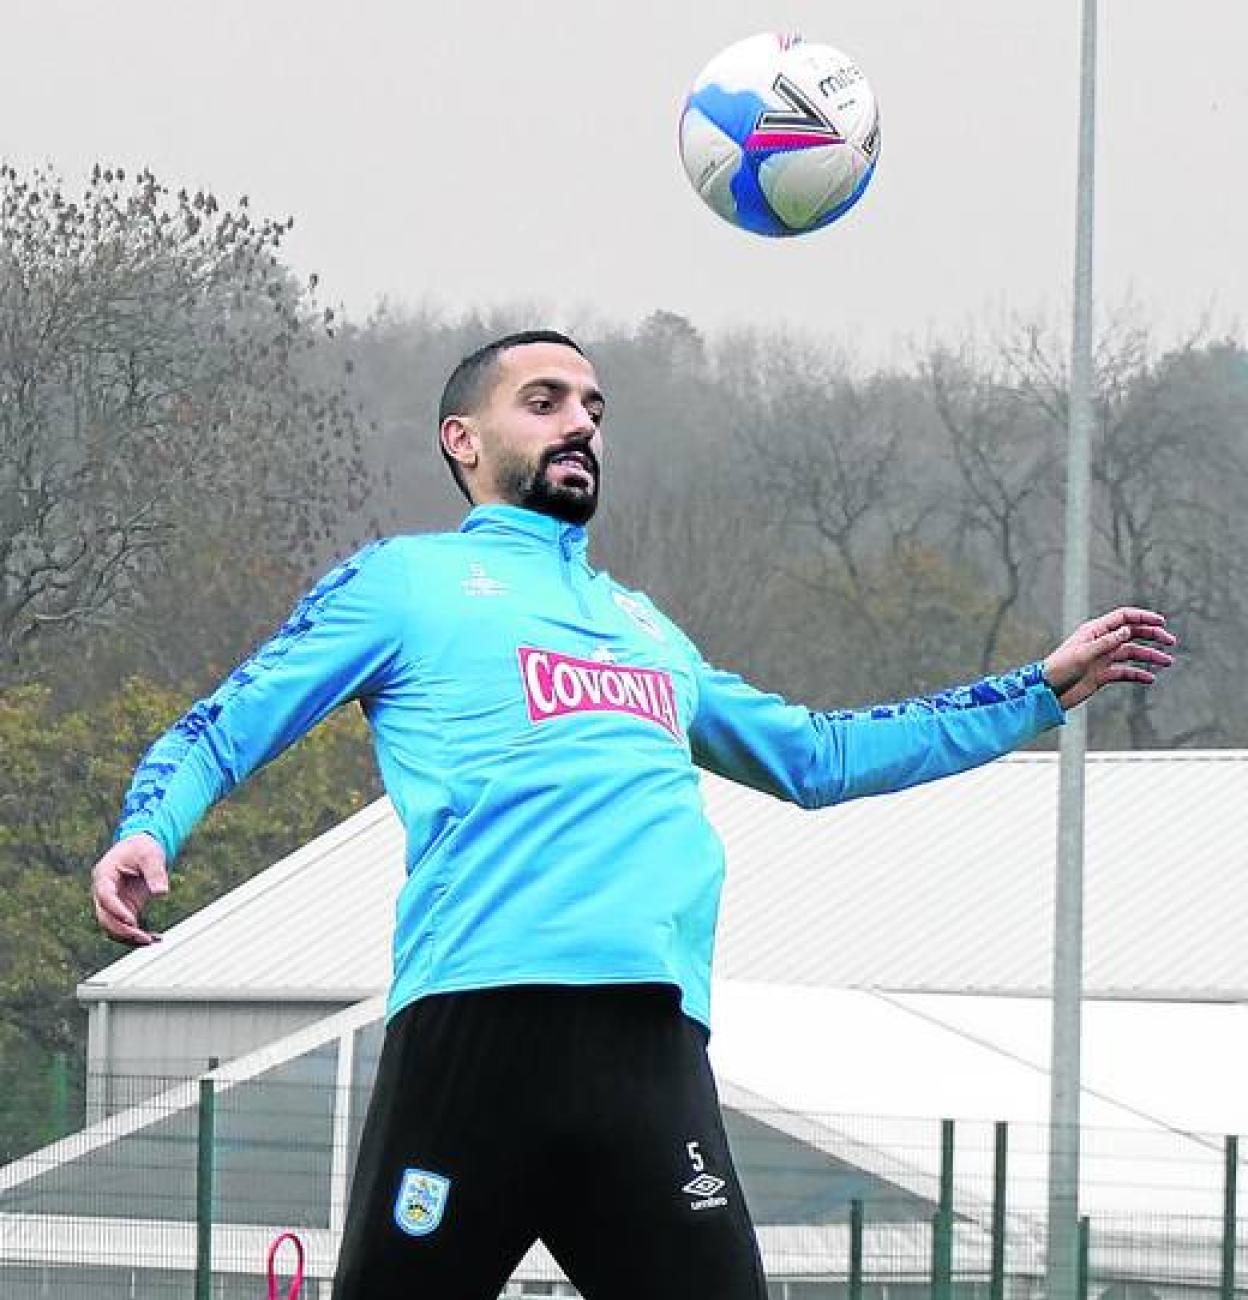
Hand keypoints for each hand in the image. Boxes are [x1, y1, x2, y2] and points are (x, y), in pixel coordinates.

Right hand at [91, 833, 168, 944]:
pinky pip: (126, 926)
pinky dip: (137, 935)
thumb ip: (155, 872)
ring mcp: (111, 902)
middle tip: (144, 938)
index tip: (132, 921)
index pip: (105, 896)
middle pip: (105, 917)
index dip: (116, 910)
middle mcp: (103, 891)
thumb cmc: (143, 848)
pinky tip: (156, 939)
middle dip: (123, 930)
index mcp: (104, 874)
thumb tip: (162, 893)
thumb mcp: (151, 854)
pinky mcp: (123, 909)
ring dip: (130, 937)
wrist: (140, 848)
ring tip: (152, 941)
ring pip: (113, 927)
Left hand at [1043, 607, 1176, 709]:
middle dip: (1152, 635)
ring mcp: (1102, 659)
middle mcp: (1100, 643)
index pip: (1123, 618)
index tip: (1161, 623)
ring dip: (1150, 656)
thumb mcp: (1083, 655)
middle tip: (1170, 641)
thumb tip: (1127, 630)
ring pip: (1132, 653)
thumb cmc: (1059, 670)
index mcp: (1094, 632)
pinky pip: (1125, 672)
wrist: (1047, 692)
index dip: (1143, 618)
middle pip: (1131, 634)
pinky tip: (1150, 678)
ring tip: (1167, 661)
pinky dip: (1138, 674)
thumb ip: (1106, 643)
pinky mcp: (1102, 675)